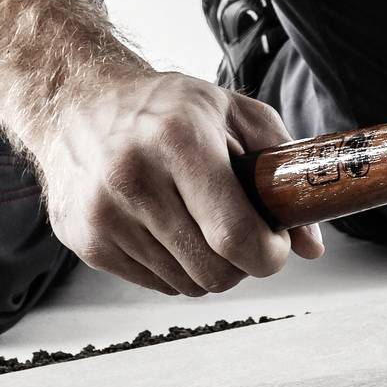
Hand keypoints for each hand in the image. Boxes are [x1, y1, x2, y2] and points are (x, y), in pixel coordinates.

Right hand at [32, 70, 325, 296]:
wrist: (77, 102)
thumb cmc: (165, 108)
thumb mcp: (234, 113)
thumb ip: (282, 171)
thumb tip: (310, 245)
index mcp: (178, 139)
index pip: (234, 235)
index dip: (268, 254)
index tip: (273, 244)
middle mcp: (133, 177)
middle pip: (214, 271)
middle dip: (239, 262)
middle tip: (236, 231)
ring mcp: (103, 213)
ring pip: (186, 284)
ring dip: (204, 264)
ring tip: (196, 221)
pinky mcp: (85, 240)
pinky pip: (154, 284)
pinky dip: (171, 266)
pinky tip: (163, 226)